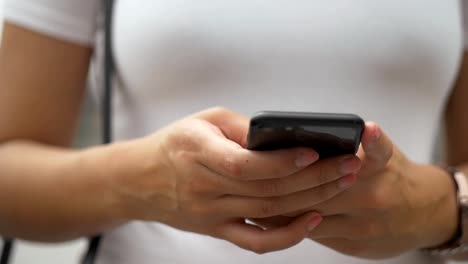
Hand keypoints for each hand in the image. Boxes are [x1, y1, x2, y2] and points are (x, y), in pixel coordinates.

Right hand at [108, 107, 358, 253]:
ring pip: (268, 214)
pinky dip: (286, 236)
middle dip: (314, 178)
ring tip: (341, 184)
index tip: (316, 151)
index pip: (246, 164)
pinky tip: (312, 220)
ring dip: (309, 200)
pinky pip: (256, 242)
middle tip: (347, 165)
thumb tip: (283, 135)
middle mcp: (205, 188)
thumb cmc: (175, 144)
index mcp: (199, 153)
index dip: (284, 161)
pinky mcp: (217, 230)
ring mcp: (212, 214)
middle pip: (268, 191)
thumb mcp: (203, 121)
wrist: (141, 180)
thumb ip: (242, 128)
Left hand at [252, 122, 458, 258]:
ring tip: (251, 198)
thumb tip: (318, 137)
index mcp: (377, 167)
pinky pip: (315, 235)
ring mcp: (362, 224)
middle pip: (316, 191)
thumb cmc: (394, 175)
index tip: (275, 157)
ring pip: (311, 216)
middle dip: (282, 186)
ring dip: (279, 209)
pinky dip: (291, 226)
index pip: (337, 160)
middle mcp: (370, 196)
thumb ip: (360, 143)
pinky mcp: (354, 245)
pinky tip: (270, 219)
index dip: (301, 162)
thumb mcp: (384, 151)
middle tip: (250, 179)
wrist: (425, 213)